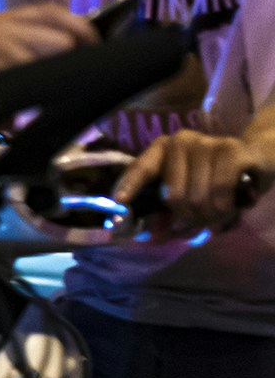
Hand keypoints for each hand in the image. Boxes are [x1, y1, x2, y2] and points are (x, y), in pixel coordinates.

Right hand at [0, 4, 93, 122]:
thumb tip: (27, 92)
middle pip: (61, 21)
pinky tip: (38, 96)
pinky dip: (36, 77)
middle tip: (93, 68)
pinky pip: (21, 62)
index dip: (80, 28)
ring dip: (64, 62)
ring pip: (50, 41)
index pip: (52, 12)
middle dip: (85, 43)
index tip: (92, 50)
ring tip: (71, 84)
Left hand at [114, 131, 273, 238]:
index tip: (120, 202)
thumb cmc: (217, 177)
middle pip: (173, 195)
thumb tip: (157, 236)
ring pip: (197, 196)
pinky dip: (225, 207)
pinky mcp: (233, 151)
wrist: (258, 156)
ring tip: (221, 214)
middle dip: (190, 217)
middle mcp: (181, 141)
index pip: (141, 168)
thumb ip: (172, 211)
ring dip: (211, 216)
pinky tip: (233, 207)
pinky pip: (220, 191)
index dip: (129, 186)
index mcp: (163, 149)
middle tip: (205, 221)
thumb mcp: (192, 191)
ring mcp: (207, 143)